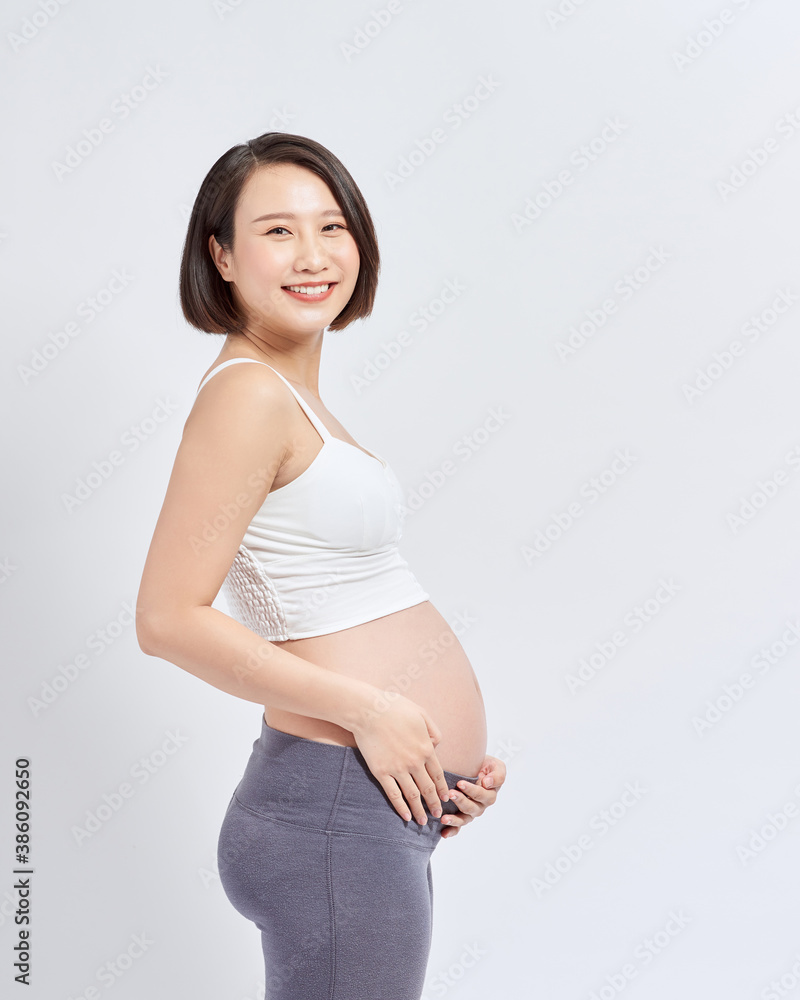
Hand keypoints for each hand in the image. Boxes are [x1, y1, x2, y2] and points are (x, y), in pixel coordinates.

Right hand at [350, 692, 450, 825]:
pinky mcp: (381, 772)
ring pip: (412, 795)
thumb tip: (436, 746)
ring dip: (419, 810)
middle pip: (427, 788)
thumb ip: (433, 731)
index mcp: (425, 748)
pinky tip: (405, 816)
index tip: (445, 798)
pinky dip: (401, 807)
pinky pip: (393, 794)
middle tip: (437, 814)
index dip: (442, 788)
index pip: (437, 774)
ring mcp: (397, 769)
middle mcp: (414, 762)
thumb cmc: (394, 708)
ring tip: (423, 821)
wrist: (368, 711)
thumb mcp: (421, 713)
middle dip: (433, 803)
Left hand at [439, 754, 505, 838]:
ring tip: (444, 818)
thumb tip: (488, 783)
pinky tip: (443, 834)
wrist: (475, 766)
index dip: (471, 790)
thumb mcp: (496, 766)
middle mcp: (480, 805)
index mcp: (489, 794)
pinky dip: (451, 831)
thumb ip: (497, 775)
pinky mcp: (462, 816)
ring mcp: (471, 812)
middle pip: (472, 807)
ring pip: (464, 819)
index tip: (460, 783)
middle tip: (450, 794)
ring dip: (454, 819)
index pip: (482, 795)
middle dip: (460, 801)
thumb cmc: (485, 766)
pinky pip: (458, 827)